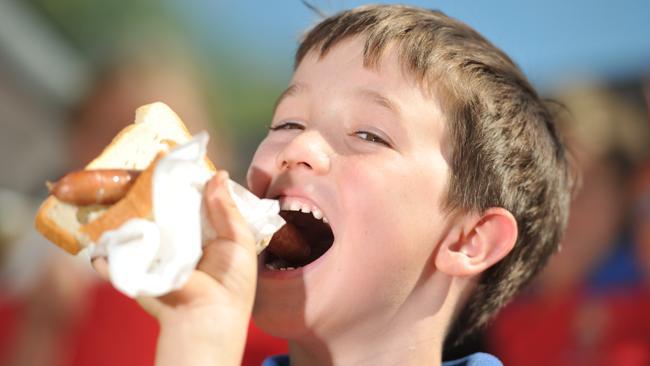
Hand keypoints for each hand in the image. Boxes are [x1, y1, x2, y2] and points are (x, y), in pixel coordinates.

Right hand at [92, 171, 257, 364]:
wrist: (208, 317)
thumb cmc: (231, 282)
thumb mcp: (239, 241)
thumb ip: (227, 209)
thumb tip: (219, 175)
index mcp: (204, 234)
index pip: (191, 203)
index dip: (185, 184)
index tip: (175, 160)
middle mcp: (178, 241)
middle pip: (161, 210)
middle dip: (152, 191)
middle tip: (146, 166)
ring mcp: (155, 253)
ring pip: (138, 226)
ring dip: (126, 209)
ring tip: (119, 185)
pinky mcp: (137, 267)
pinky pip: (116, 255)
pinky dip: (103, 248)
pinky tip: (95, 230)